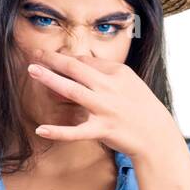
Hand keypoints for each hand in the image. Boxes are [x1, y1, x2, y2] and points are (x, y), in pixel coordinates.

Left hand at [26, 49, 183, 159]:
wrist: (157, 136)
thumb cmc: (142, 107)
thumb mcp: (129, 82)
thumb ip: (104, 72)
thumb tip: (78, 63)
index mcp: (118, 73)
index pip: (86, 62)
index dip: (67, 60)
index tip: (52, 59)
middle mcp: (110, 88)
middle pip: (76, 69)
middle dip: (53, 59)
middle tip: (35, 54)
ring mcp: (105, 109)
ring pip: (72, 90)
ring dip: (50, 79)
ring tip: (32, 70)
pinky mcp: (102, 130)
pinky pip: (77, 131)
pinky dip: (59, 131)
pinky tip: (41, 129)